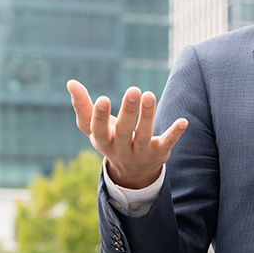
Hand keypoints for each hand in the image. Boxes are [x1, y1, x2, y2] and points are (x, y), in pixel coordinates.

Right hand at [67, 79, 187, 188]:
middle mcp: (121, 150)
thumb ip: (82, 106)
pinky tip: (183, 121)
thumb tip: (70, 82)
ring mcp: (141, 153)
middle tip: (133, 90)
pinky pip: (167, 143)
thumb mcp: (94, 128)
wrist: (133, 170)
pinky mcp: (159, 153)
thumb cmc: (110, 139)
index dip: (100, 117)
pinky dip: (175, 133)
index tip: (103, 99)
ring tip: (149, 95)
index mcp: (103, 142)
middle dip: (129, 111)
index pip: (99, 130)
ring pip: (144, 135)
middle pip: (124, 131)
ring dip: (148, 116)